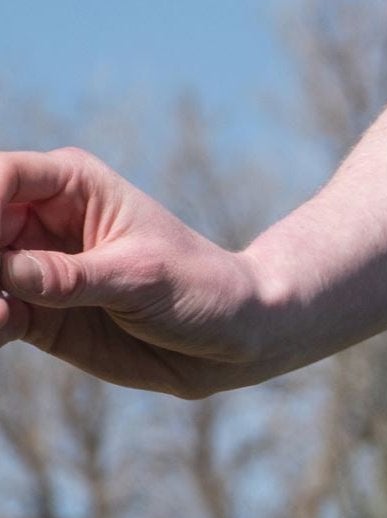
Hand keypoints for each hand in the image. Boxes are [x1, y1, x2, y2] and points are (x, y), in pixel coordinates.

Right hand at [0, 147, 268, 396]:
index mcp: (69, 183)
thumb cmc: (199, 289)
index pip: (0, 178)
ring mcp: (33, 267)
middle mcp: (40, 219)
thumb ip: (67, 277)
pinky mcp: (35, 313)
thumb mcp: (138, 278)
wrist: (232, 340)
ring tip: (1, 315)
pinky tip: (1, 328)